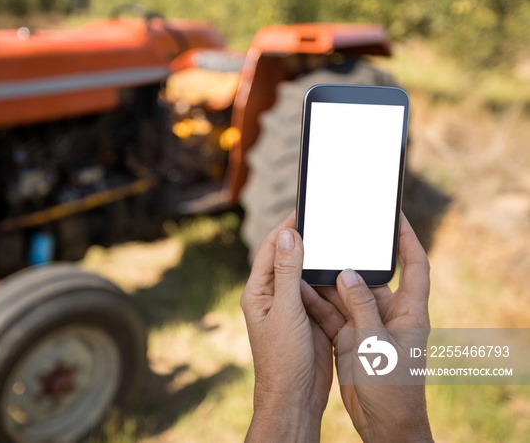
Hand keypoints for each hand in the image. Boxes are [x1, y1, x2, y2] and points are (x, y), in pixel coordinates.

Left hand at [240, 211, 336, 441]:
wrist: (296, 397)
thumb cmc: (282, 357)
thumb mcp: (286, 310)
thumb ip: (288, 273)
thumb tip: (290, 236)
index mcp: (259, 291)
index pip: (272, 250)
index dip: (288, 228)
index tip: (304, 209)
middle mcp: (274, 296)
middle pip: (292, 259)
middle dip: (309, 241)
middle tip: (328, 221)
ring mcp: (294, 307)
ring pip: (310, 276)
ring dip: (323, 262)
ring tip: (340, 241)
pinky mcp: (312, 319)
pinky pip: (324, 294)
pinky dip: (334, 284)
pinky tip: (347, 272)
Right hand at [307, 213, 433, 442]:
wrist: (384, 424)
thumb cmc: (393, 386)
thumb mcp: (377, 343)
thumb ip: (362, 306)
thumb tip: (347, 273)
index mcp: (409, 310)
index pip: (414, 264)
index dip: (408, 238)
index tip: (396, 215)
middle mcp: (388, 313)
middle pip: (368, 277)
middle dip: (349, 260)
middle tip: (329, 237)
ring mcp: (367, 326)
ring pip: (344, 295)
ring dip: (326, 282)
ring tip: (306, 260)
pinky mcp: (350, 339)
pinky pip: (331, 314)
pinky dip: (316, 304)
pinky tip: (299, 290)